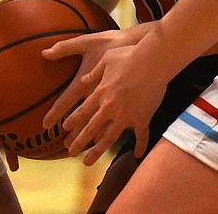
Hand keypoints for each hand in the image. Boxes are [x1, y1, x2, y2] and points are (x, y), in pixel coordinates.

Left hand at [42, 38, 167, 165]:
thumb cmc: (129, 56)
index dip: (72, 121)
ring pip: (108, 139)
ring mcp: (126, 116)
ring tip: (88, 162)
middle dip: (79, 142)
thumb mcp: (106, 59)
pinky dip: (139, 146)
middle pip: (91, 129)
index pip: (82, 111)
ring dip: (97, 152)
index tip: (65, 129)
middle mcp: (110, 108)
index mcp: (100, 93)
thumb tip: (82, 80)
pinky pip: (140, 136)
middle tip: (71, 152)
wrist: (152, 62)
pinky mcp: (142, 118)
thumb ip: (94, 72)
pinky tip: (137, 155)